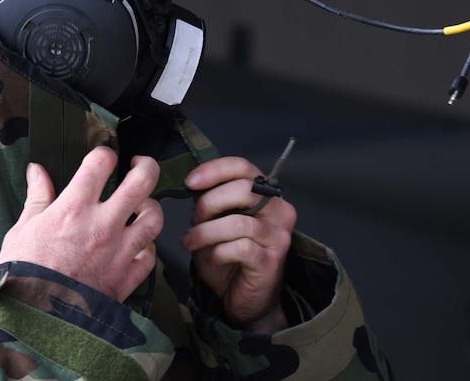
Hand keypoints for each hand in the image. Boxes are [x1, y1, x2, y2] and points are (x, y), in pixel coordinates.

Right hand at [0, 146, 163, 301]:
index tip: (103, 158)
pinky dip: (148, 248)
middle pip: (142, 182)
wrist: (33, 320)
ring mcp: (119, 251)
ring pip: (154, 218)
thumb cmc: (23, 275)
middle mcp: (103, 225)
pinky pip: (150, 257)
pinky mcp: (126, 278)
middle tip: (140, 165)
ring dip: (151, 208)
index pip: (101, 162)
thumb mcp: (23, 229)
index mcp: (74, 208)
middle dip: (146, 166)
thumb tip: (37, 171)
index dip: (104, 154)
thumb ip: (37, 197)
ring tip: (142, 206)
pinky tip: (138, 245)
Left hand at [180, 156, 296, 333]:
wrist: (246, 301)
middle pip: (243, 189)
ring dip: (206, 232)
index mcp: (266, 195)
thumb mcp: (216, 223)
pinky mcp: (272, 260)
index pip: (243, 167)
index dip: (215, 170)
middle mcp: (280, 210)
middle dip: (209, 203)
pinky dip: (217, 252)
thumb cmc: (229, 259)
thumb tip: (195, 185)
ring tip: (190, 241)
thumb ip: (211, 202)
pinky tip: (210, 258)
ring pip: (237, 222)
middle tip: (193, 220)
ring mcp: (279, 236)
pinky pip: (239, 248)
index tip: (190, 182)